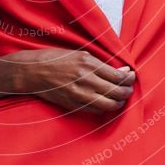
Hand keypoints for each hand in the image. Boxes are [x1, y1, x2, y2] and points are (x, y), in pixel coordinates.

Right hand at [5, 48, 135, 113]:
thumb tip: (123, 71)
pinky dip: (105, 107)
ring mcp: (79, 94)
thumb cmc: (56, 59)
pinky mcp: (74, 104)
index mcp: (87, 64)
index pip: (117, 76)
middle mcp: (85, 80)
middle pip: (116, 92)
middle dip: (127, 91)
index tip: (132, 77)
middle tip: (129, 88)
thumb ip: (102, 65)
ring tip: (120, 97)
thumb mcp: (80, 55)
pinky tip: (107, 101)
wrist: (33, 72)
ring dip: (119, 102)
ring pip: (109, 104)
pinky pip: (96, 109)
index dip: (129, 78)